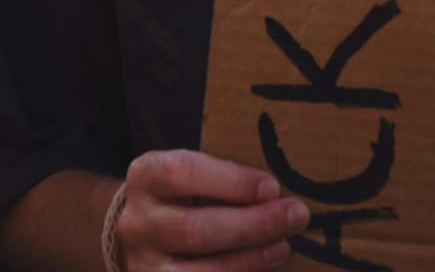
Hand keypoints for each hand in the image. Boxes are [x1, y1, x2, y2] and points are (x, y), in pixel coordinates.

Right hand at [117, 151, 309, 269]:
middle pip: (197, 229)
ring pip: (203, 270)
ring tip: (283, 246)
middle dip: (253, 224)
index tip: (272, 187)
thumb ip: (217, 180)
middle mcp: (139, 223)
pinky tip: (261, 269)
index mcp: (145, 177)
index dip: (231, 182)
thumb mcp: (183, 177)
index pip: (183, 173)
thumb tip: (272, 194)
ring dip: (251, 259)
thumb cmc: (174, 198)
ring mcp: (145, 266)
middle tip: (295, 216)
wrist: (139, 236)